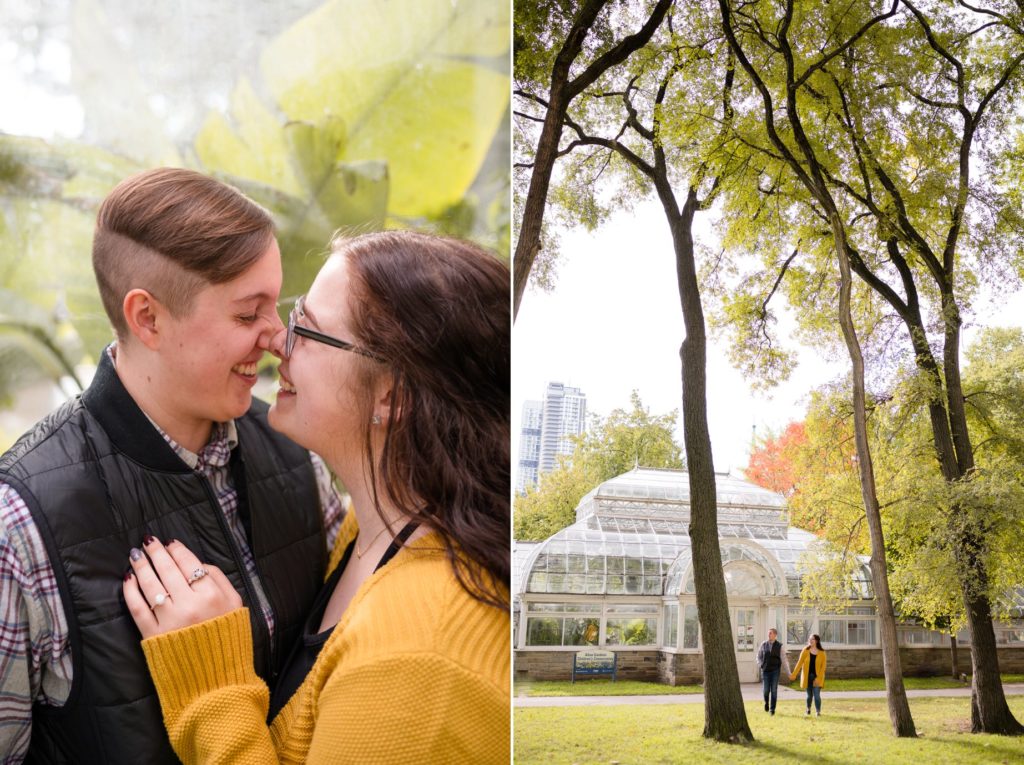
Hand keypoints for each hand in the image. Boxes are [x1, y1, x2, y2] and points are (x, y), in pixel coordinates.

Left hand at [123, 536, 242, 638]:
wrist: (216, 675)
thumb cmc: (227, 636)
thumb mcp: (236, 604)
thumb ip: (221, 579)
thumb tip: (200, 563)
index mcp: (211, 595)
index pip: (189, 563)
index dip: (176, 549)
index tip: (169, 542)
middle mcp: (189, 605)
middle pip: (168, 570)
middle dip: (156, 552)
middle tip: (147, 541)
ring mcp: (170, 620)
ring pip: (151, 586)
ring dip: (141, 567)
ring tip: (135, 555)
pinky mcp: (153, 635)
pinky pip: (137, 608)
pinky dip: (130, 592)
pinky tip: (128, 580)